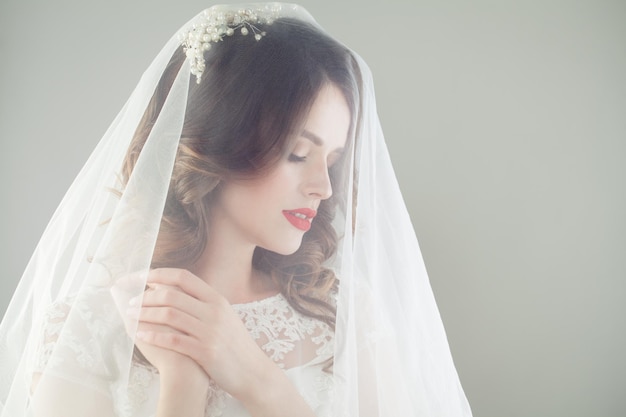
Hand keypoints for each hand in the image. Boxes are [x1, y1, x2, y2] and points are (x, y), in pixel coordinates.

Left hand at [130, 268, 275, 401]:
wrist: (252, 370)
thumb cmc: (233, 342)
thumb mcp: (223, 315)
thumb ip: (202, 302)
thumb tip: (173, 289)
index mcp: (217, 299)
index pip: (183, 277)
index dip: (158, 274)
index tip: (139, 276)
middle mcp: (214, 311)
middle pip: (172, 295)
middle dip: (146, 297)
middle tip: (130, 302)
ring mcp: (210, 331)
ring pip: (169, 315)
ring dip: (146, 314)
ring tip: (131, 316)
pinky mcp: (205, 351)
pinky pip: (174, 340)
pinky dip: (154, 335)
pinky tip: (141, 334)